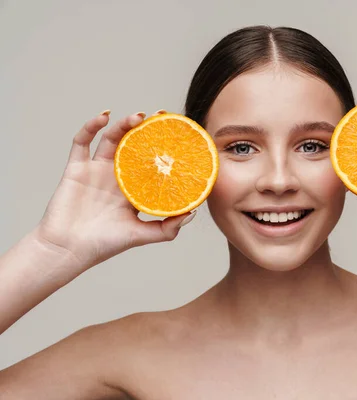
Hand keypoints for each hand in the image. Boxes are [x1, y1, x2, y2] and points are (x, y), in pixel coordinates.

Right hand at [33, 110, 195, 271]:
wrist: (68, 250)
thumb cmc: (104, 245)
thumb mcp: (142, 235)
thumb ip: (167, 228)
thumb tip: (193, 212)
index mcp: (134, 188)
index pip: (152, 161)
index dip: (163, 146)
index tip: (178, 133)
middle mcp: (117, 176)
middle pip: (133, 144)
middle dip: (146, 128)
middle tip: (161, 115)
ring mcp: (96, 170)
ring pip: (111, 138)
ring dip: (123, 124)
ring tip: (137, 117)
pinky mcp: (76, 168)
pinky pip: (82, 142)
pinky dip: (91, 126)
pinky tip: (104, 116)